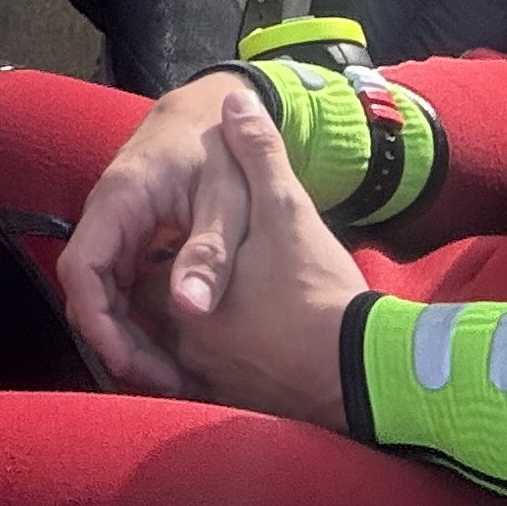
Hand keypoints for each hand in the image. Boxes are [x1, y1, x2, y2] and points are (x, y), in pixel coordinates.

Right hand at [59, 72, 262, 397]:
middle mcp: (107, 214)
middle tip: (164, 382)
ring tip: (172, 375)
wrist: (210, 114)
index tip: (127, 363)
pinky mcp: (129, 239)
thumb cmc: (220, 150)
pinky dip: (138, 320)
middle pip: (88, 291)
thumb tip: (191, 310)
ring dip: (128, 336)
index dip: (97, 322)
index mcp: (121, 198)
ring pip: (102, 293)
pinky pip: (119, 286)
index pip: (82, 268)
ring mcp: (115, 228)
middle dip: (117, 342)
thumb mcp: (230, 197)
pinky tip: (171, 347)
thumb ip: (211, 251)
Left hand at [172, 87, 368, 429]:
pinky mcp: (242, 404)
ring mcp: (214, 382)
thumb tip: (234, 100)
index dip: (156, 251)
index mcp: (182, 303)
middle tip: (195, 261)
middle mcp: (188, 349)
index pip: (139, 273)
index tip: (175, 236)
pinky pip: (209, 376)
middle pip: (156, 313)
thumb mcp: (287, 210)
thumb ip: (256, 154)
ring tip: (221, 294)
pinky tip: (245, 332)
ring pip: (183, 346)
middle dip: (166, 288)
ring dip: (193, 322)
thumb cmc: (319, 292)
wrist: (367, 368)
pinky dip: (218, 352)